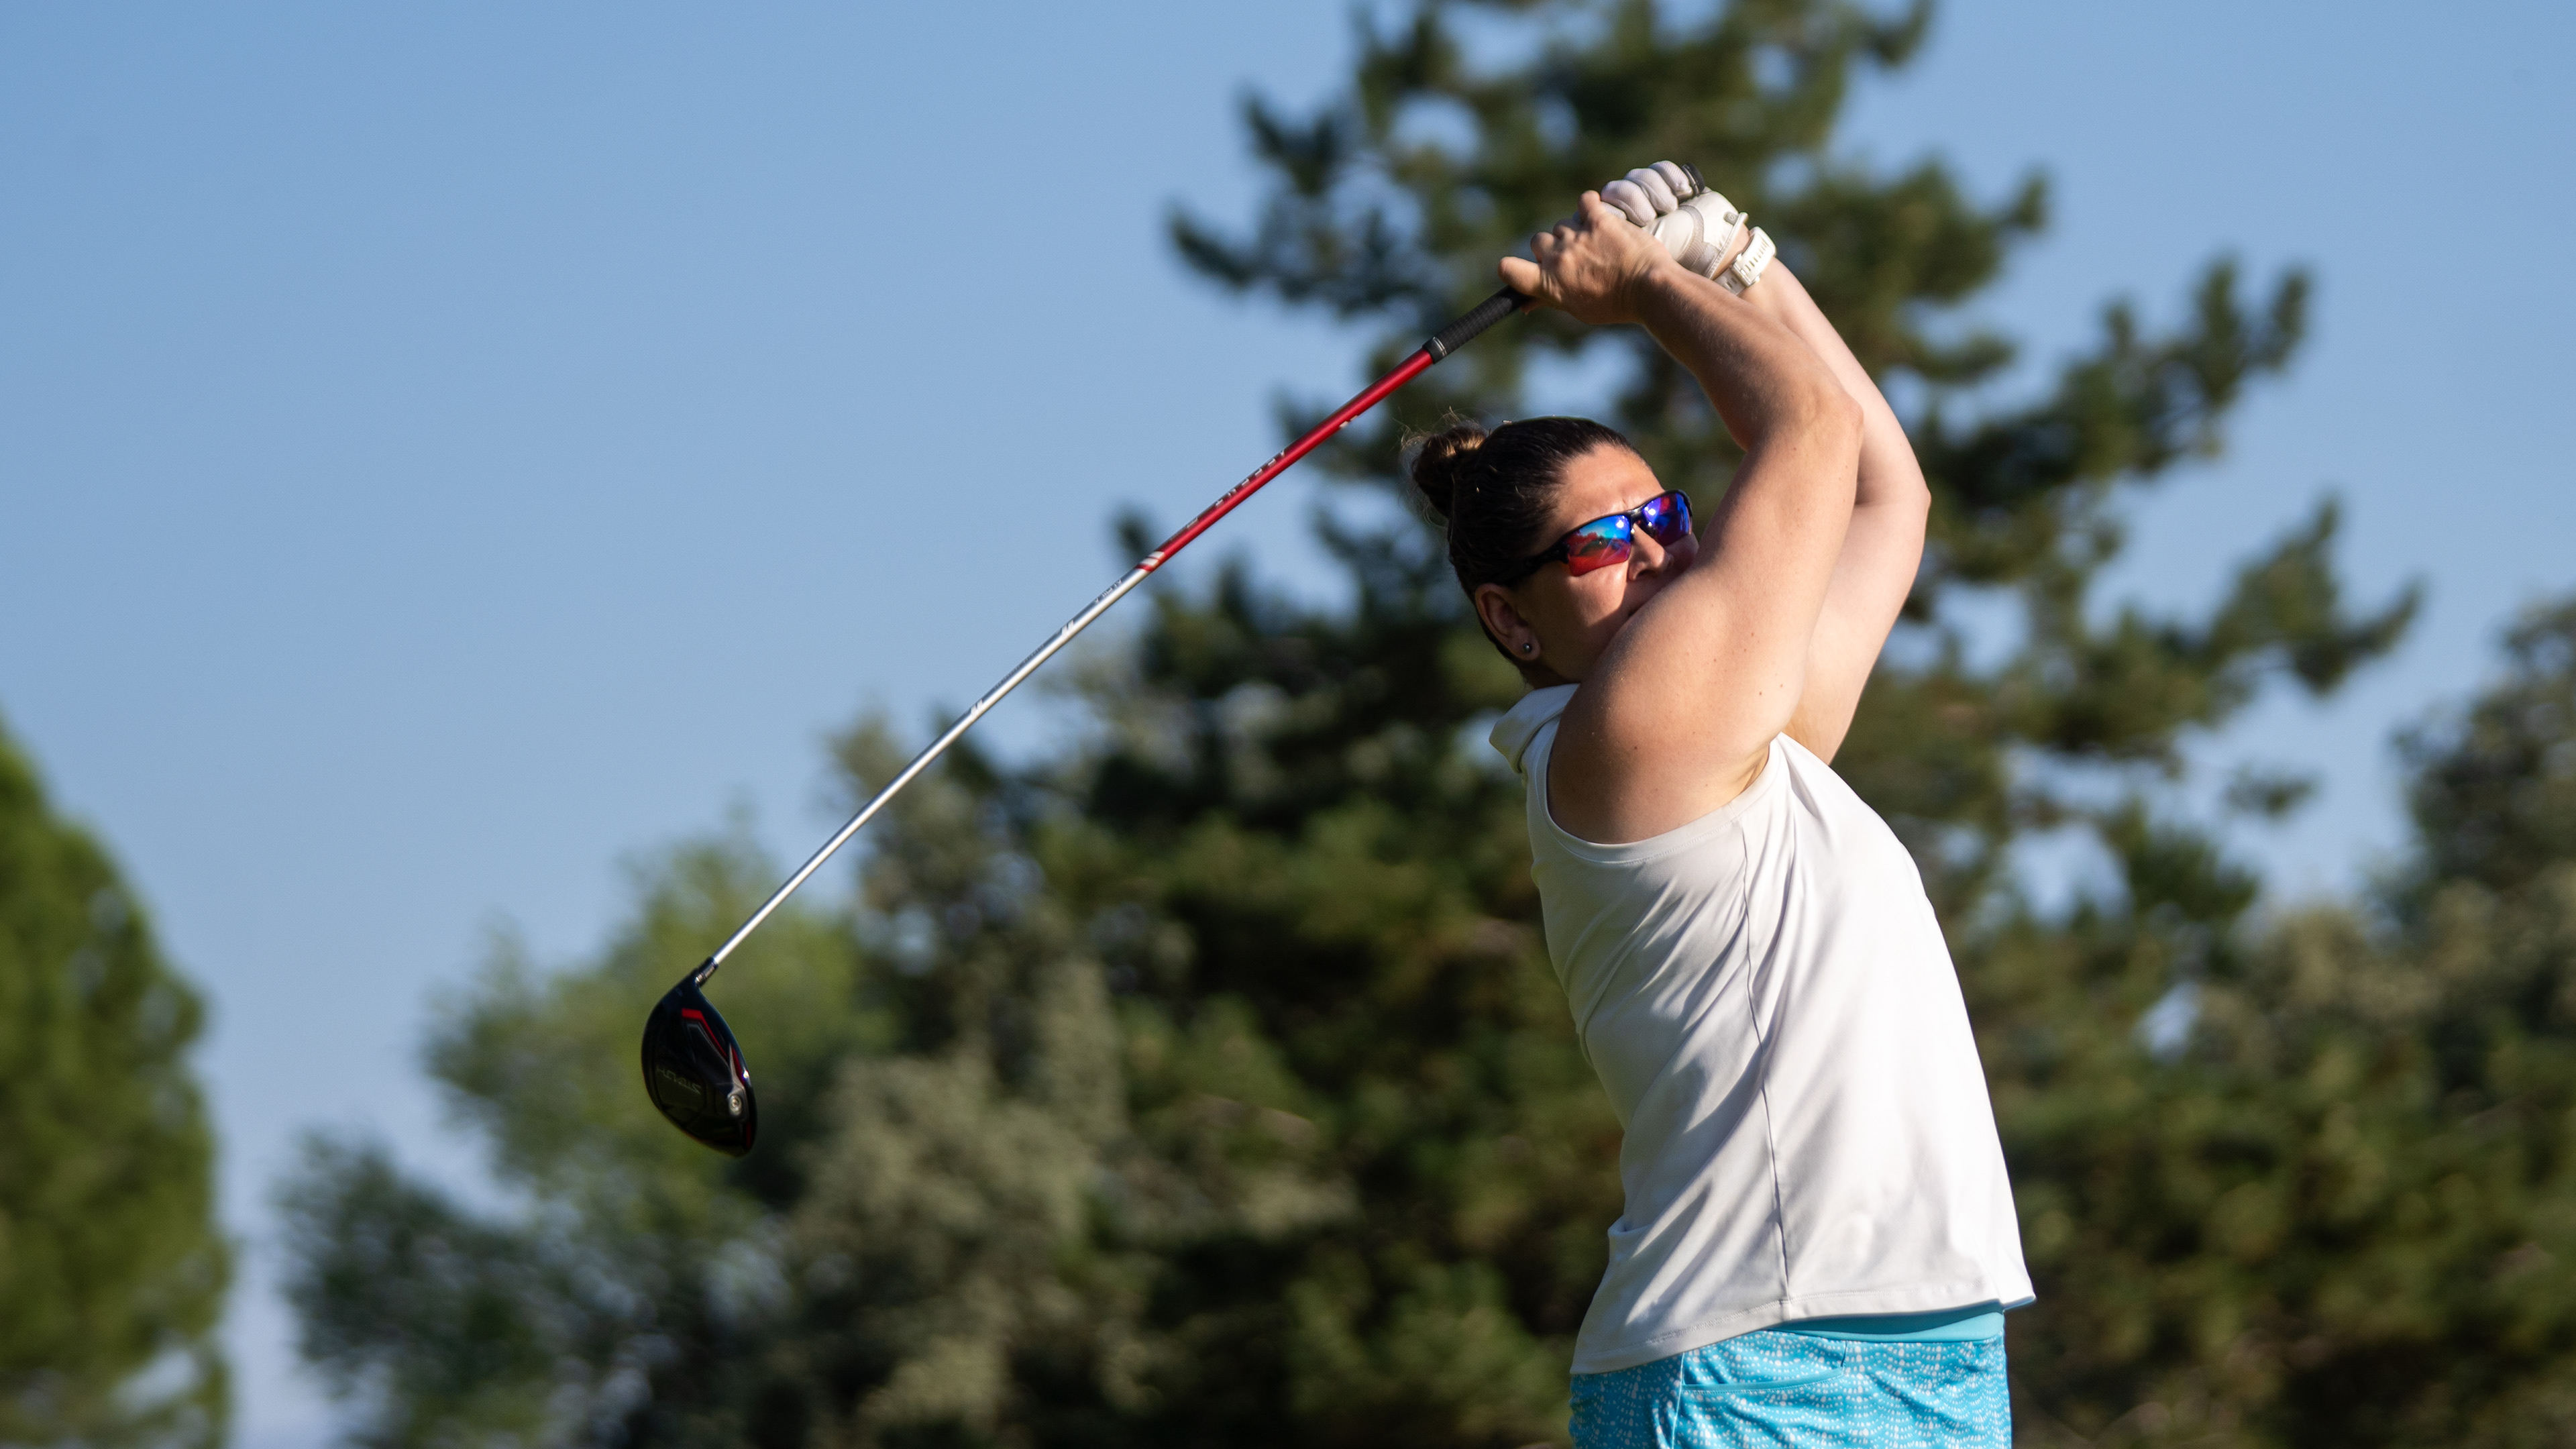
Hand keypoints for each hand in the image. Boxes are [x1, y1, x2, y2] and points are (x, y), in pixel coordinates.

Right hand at [1498, 191, 1677, 325]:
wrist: (1650, 289)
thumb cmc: (1616, 305)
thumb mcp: (1579, 309)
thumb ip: (1550, 299)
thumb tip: (1525, 306)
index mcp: (1548, 284)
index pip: (1509, 269)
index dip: (1510, 267)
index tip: (1520, 268)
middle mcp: (1558, 258)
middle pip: (1538, 241)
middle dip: (1552, 247)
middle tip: (1574, 257)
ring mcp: (1577, 238)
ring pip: (1561, 224)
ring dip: (1573, 230)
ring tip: (1594, 242)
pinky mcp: (1598, 220)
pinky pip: (1584, 201)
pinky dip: (1589, 205)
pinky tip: (1597, 215)